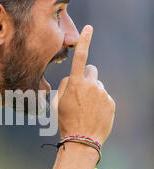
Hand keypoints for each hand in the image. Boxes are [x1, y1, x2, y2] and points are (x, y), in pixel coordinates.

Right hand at [54, 25, 114, 144]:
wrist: (82, 140)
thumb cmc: (66, 121)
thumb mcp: (57, 102)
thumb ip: (64, 85)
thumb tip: (72, 79)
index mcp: (75, 84)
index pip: (80, 57)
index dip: (84, 41)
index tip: (89, 28)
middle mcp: (91, 85)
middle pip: (91, 71)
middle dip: (87, 77)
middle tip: (81, 92)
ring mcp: (103, 94)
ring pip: (97, 86)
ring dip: (93, 93)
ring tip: (86, 110)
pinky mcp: (111, 102)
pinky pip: (104, 97)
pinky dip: (99, 103)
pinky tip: (94, 114)